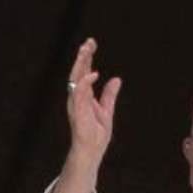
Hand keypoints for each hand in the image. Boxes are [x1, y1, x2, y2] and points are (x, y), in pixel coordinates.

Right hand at [65, 37, 121, 169]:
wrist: (92, 150)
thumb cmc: (96, 134)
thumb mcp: (107, 110)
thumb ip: (109, 95)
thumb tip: (116, 79)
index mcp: (83, 96)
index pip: (83, 72)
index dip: (87, 57)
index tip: (91, 43)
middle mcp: (77, 97)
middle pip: (78, 71)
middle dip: (83, 56)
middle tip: (89, 42)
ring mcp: (76, 103)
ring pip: (76, 78)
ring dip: (81, 63)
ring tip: (87, 50)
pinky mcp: (78, 111)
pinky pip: (80, 93)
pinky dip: (85, 82)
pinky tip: (93, 73)